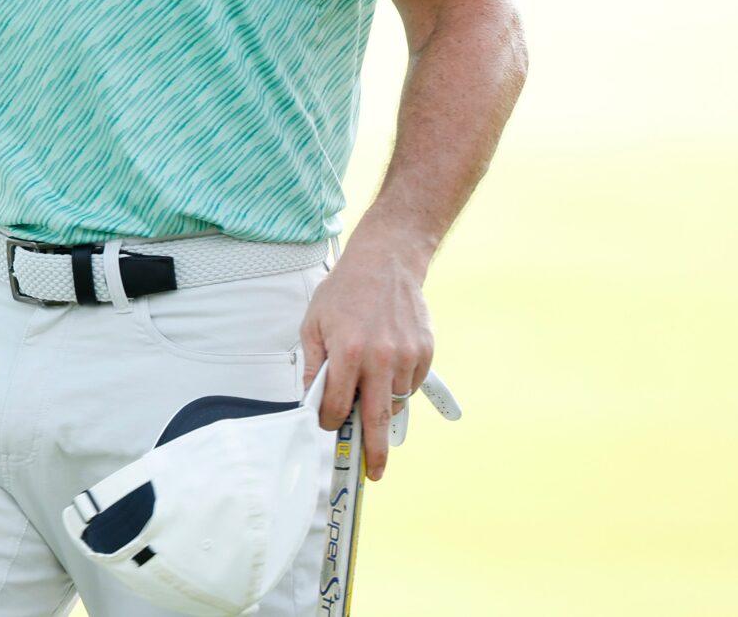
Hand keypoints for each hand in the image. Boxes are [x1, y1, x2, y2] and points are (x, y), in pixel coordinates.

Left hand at [299, 233, 434, 480]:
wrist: (385, 264)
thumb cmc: (344, 293)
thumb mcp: (314, 324)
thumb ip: (315, 366)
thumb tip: (312, 402)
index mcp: (347, 352)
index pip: (338, 405)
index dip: (331, 421)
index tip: (330, 426)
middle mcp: (379, 358)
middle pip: (376, 419)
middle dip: (374, 453)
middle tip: (374, 474)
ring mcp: (406, 357)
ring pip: (395, 403)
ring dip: (382, 409)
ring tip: (371, 393)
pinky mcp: (425, 353)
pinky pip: (410, 386)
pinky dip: (398, 388)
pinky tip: (386, 368)